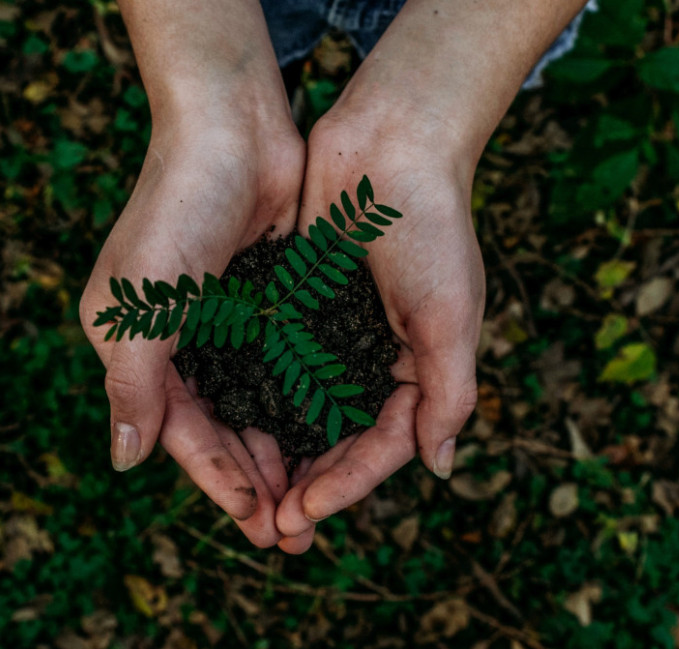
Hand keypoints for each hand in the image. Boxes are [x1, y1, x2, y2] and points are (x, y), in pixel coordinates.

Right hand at [79, 121, 303, 547]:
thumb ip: (134, 385)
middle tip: (293, 533)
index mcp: (135, 346)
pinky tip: (328, 437)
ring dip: (281, 452)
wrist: (233, 127)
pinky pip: (283, 368)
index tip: (258, 526)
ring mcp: (223, 322)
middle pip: (220, 429)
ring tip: (313, 500)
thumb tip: (125, 462)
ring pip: (255, 406)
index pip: (180, 432)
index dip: (218, 482)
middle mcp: (177, 340)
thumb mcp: (142, 305)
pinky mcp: (265, 301)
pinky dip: (300, 405)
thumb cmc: (177, 209)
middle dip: (254, 481)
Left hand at [274, 114, 484, 552]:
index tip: (304, 512)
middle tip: (271, 527)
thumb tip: (439, 468)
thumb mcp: (450, 316)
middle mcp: (374, 359)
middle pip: (339, 440)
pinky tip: (228, 426)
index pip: (382, 445)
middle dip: (308, 484)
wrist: (391, 142)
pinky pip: (275, 364)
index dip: (346, 484)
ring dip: (278, 454)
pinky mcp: (298, 305)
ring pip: (301, 411)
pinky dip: (256, 397)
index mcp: (419, 368)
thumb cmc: (431, 227)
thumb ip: (448, 393)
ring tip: (247, 494)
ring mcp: (334, 334)